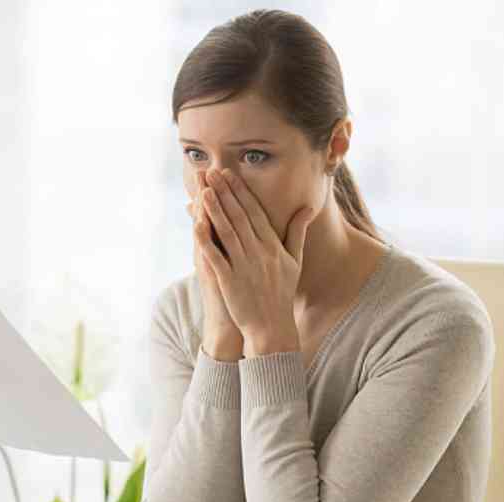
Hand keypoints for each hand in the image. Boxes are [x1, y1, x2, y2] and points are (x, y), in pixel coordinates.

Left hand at [197, 168, 317, 357]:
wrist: (272, 327)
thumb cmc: (282, 292)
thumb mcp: (295, 260)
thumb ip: (297, 232)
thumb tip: (307, 208)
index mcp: (273, 246)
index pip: (254, 212)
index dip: (241, 192)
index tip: (230, 174)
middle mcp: (259, 253)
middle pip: (239, 217)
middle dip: (225, 193)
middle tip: (212, 172)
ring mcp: (244, 266)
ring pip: (227, 232)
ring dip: (215, 209)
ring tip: (204, 189)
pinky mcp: (230, 281)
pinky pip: (216, 257)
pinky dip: (206, 240)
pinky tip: (196, 224)